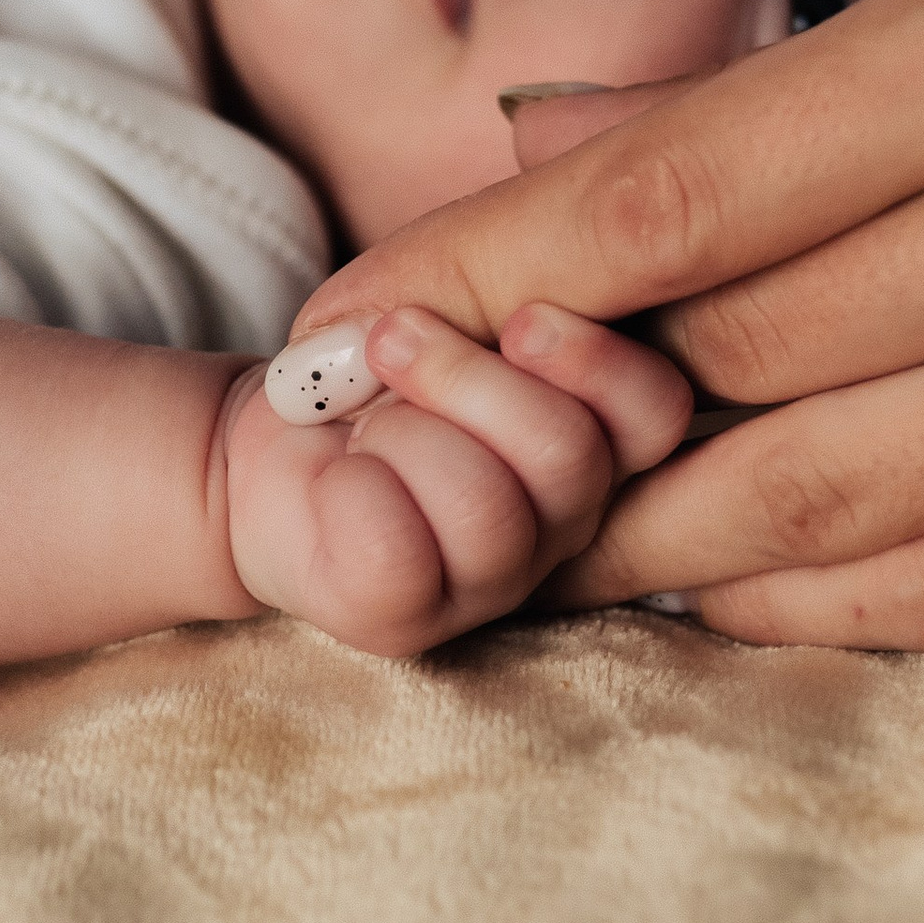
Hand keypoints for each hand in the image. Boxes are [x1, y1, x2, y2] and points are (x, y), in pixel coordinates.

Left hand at [220, 302, 691, 657]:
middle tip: (393, 339)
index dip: (598, 363)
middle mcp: (564, 519)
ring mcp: (491, 581)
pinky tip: (340, 477)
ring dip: (402, 430)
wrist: (268, 438)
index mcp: (596, 435)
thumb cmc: (373, 366)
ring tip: (362, 421)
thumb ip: (499, 301)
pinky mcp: (406, 621)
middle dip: (462, 373)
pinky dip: (348, 485)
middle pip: (567, 453)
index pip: (656, 412)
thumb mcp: (444, 306)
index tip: (520, 318)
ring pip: (484, 504)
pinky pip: (394, 547)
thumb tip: (518, 304)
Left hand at [288, 0, 923, 647]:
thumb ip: (851, 87)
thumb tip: (601, 222)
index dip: (479, 281)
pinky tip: (721, 584)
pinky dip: (816, 600)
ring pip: (832, 510)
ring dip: (649, 537)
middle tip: (414, 438)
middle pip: (736, 367)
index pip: (685, 198)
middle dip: (543, 414)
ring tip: (532, 526)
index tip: (340, 329)